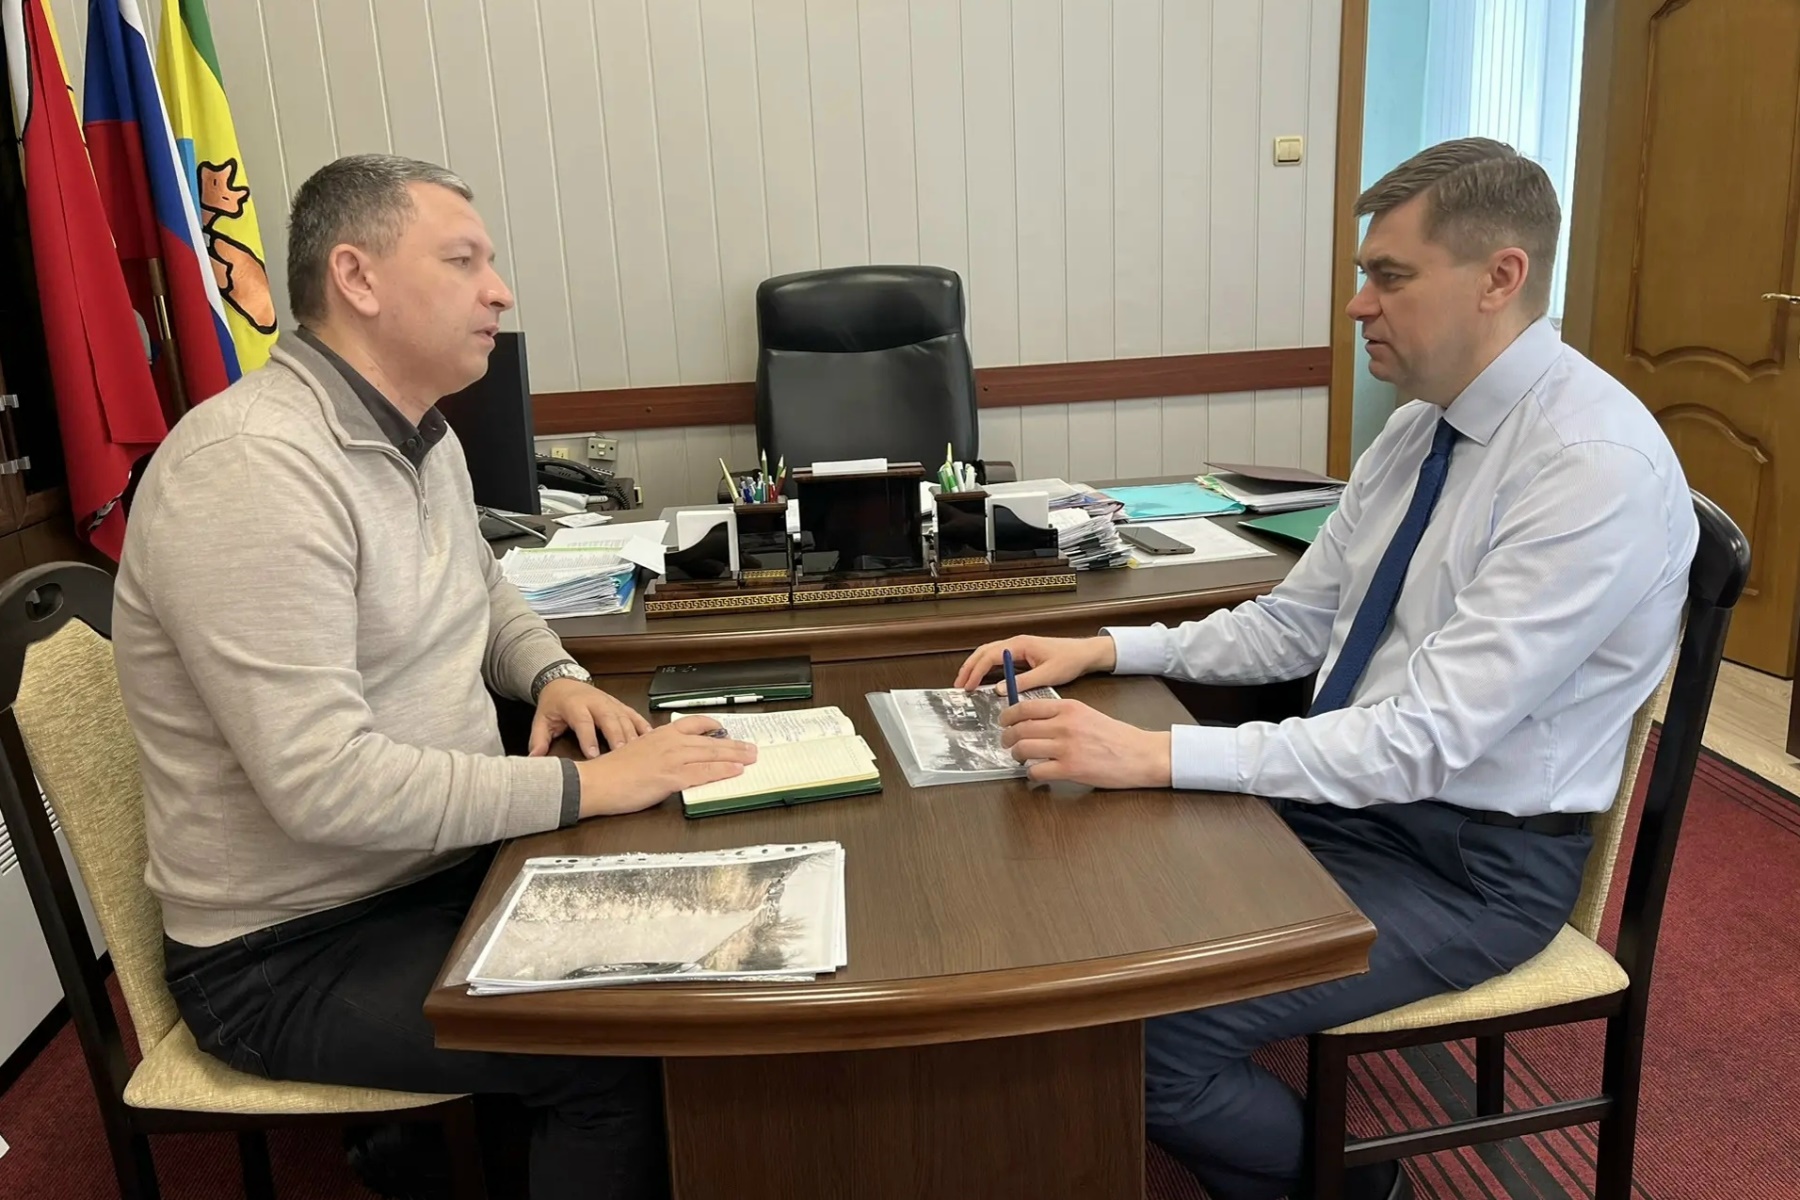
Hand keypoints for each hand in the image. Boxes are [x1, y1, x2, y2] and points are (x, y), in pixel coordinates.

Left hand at [530, 678, 652, 758]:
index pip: (583, 721)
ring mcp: (610, 703)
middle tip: (623, 753)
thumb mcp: (541, 720)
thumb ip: (538, 740)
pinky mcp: (620, 705)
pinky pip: (634, 715)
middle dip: (617, 735)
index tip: (593, 754)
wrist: (563, 682)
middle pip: (609, 718)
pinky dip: (644, 727)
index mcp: (575, 705)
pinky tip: (652, 740)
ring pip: (624, 717)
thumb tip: (535, 759)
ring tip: (640, 752)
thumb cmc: (554, 704)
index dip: (588, 738)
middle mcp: (595, 702)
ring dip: (633, 734)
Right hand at [573, 716, 758, 816]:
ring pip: (712, 755)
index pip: (693, 723)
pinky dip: (722, 771)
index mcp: (661, 734)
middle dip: (734, 744)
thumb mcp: (638, 751)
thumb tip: (671, 758)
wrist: (596, 781)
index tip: (723, 727)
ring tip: (751, 758)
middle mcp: (670, 742)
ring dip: (736, 756)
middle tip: (751, 747)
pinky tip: (735, 771)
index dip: (712, 725)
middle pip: (710, 740)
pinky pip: (704, 773)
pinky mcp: (672, 776)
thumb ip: (657, 751)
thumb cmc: (612, 771)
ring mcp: (672, 758)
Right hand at [953, 635, 1117, 693]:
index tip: (967, 686)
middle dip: (969, 668)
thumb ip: (1023, 682)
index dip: (976, 671)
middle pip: (984, 652)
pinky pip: (997, 658)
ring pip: (988, 653)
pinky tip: (982, 679)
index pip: (989, 656)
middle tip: (958, 685)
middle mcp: (1015, 643)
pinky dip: (985, 667)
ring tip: (965, 682)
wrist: (1084, 653)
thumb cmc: (1069, 660)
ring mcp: (1017, 647)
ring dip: (975, 666)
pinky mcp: (1021, 653)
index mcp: (1019, 645)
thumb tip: (1000, 690)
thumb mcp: (1047, 674)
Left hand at [998, 698, 1171, 787]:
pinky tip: (1036, 773)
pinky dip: (1031, 774)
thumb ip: (1062, 714)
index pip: (1025, 707)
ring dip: (1016, 755)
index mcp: (1068, 707)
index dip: (1008, 715)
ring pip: (1023, 749)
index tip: (1003, 722)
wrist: (1141, 754)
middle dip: (1007, 737)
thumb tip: (1034, 720)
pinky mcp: (1070, 769)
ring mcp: (1066, 748)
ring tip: (1019, 758)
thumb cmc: (1117, 736)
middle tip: (1007, 743)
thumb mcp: (1087, 714)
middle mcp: (1064, 725)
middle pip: (1020, 728)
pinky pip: (1036, 771)